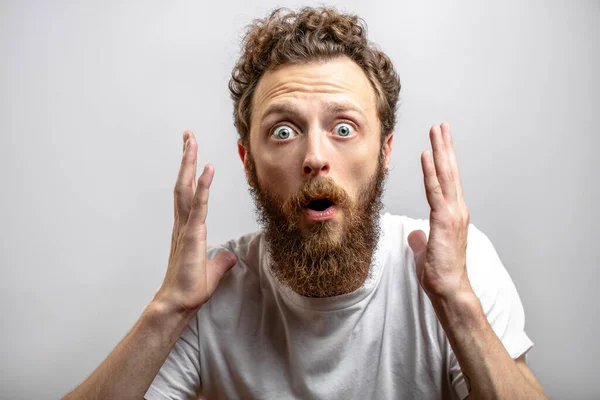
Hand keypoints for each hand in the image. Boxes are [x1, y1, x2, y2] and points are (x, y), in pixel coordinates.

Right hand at [153, 131, 236, 313]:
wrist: (178, 303)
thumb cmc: (190, 288)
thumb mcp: (212, 271)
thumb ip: (220, 260)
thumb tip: (228, 256)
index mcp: (187, 228)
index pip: (188, 194)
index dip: (191, 172)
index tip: (192, 153)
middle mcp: (183, 223)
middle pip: (183, 183)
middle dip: (186, 158)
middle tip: (188, 136)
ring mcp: (186, 228)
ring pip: (186, 188)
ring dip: (189, 163)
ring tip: (191, 141)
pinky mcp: (192, 235)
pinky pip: (198, 206)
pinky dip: (203, 186)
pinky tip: (207, 169)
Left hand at [407, 123, 472, 300]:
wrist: (449, 289)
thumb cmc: (440, 272)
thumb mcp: (426, 251)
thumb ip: (421, 239)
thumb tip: (415, 233)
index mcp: (453, 215)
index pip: (448, 182)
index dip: (444, 161)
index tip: (440, 143)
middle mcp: (457, 210)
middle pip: (451, 172)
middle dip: (446, 147)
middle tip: (442, 126)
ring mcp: (453, 214)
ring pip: (446, 176)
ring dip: (441, 151)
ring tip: (437, 131)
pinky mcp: (444, 221)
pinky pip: (435, 191)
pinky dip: (431, 172)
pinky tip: (427, 156)